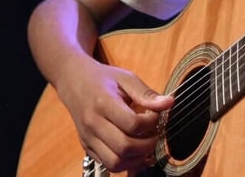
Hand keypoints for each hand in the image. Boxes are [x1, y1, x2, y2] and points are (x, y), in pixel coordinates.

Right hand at [56, 57, 173, 172]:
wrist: (75, 82)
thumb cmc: (104, 79)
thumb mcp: (127, 78)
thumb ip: (146, 93)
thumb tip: (169, 103)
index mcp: (103, 103)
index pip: (132, 124)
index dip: (151, 122)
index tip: (156, 115)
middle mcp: (93, 124)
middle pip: (124, 147)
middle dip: (147, 145)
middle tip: (155, 134)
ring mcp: (88, 138)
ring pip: (115, 163)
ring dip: (137, 158)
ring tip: (146, 144)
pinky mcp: (87, 148)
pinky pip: (108, 165)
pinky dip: (126, 163)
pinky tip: (135, 151)